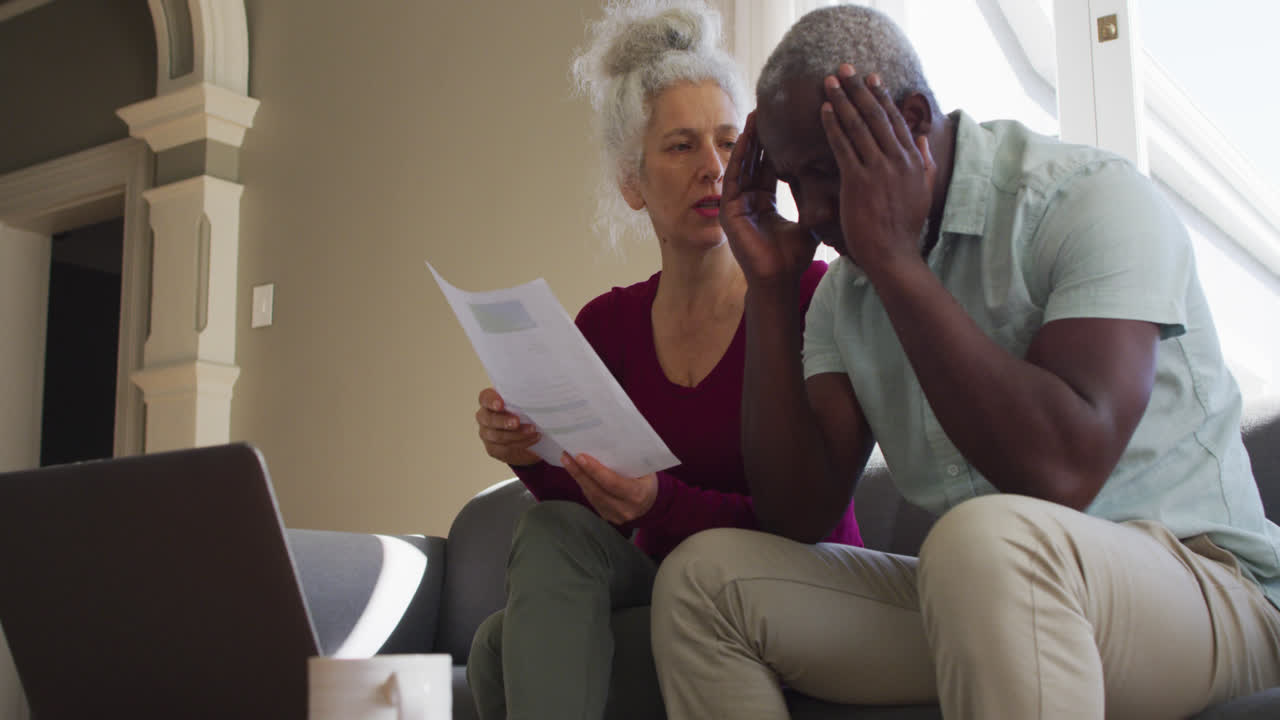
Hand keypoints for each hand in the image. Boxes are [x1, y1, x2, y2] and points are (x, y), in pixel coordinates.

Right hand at [475, 388, 540, 466]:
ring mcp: (487, 433)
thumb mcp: (525, 403)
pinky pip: (504, 447)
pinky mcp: (493, 448)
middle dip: (503, 421)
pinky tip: (533, 438)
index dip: (491, 400)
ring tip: (532, 430)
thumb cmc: (525, 412)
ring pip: (497, 436)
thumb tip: (538, 395)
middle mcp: (484, 417)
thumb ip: (525, 399)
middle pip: (488, 419)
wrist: (527, 435)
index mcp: (490, 401)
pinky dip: (521, 443)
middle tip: (516, 422)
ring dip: (517, 434)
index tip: (501, 404)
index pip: (485, 398)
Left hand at [561, 452, 657, 524]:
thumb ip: (628, 461)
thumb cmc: (647, 480)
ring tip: (567, 462)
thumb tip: (604, 444)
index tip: (580, 457)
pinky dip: (584, 485)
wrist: (651, 503)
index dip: (595, 470)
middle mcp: (626, 508)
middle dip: (580, 472)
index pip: (612, 483)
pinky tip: (577, 473)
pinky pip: (592, 500)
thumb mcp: (645, 469)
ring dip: (578, 478)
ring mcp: (616, 515)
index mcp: (638, 494)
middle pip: (597, 490)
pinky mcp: (607, 516)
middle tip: (567, 457)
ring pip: (592, 496)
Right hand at [720, 111, 820, 285]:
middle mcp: (749, 200)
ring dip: (749, 140)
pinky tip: (746, 137)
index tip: (786, 121)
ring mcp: (736, 205)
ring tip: (756, 114)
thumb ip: (817, 199)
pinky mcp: (728, 211)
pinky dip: (739, 157)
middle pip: (754, 161)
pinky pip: (734, 177)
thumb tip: (839, 179)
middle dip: (761, 135)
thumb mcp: (810, 219)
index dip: (777, 144)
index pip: (770, 166)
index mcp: (765, 202)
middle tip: (769, 107)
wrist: (780, 279)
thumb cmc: (794, 256)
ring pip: (743, 164)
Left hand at [819, 65, 935, 276]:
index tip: (872, 79)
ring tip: (830, 82)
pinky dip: (833, 125)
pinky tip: (825, 110)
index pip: (897, 120)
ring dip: (842, 100)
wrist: (893, 254)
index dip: (882, 97)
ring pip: (858, 126)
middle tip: (846, 69)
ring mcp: (879, 169)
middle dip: (859, 90)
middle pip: (876, 116)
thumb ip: (924, 162)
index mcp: (913, 160)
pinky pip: (843, 145)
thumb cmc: (905, 227)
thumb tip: (921, 138)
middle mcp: (898, 159)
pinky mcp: (859, 181)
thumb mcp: (923, 191)